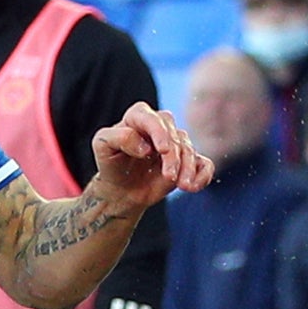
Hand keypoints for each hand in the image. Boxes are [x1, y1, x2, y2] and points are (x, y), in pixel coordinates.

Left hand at [89, 101, 212, 213]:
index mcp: (137, 117)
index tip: (163, 150)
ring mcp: (176, 143)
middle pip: (174, 135)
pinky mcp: (187, 161)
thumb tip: (145, 146)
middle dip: (174, 156)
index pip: (151, 118)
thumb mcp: (103, 147)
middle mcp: (159, 127)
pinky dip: (203, 175)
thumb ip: (118, 138)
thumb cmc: (111, 164)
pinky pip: (204, 164)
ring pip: (189, 150)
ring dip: (187, 169)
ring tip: (182, 186)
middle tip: (169, 177)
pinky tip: (193, 187)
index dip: (159, 132)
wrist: (121, 190)